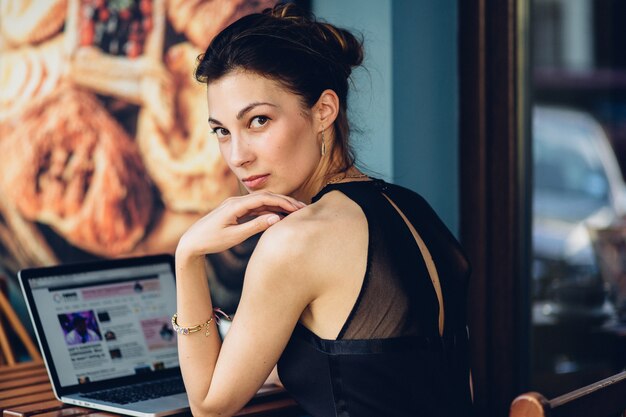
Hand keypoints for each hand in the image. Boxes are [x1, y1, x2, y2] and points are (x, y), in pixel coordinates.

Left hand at [176, 191, 305, 258]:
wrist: (191, 242)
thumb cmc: (211, 240)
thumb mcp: (234, 236)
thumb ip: (255, 226)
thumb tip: (276, 218)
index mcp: (236, 205)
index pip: (265, 198)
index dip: (284, 202)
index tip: (298, 208)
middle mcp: (236, 201)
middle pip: (266, 197)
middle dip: (286, 201)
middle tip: (303, 208)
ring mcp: (236, 205)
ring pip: (262, 202)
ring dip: (279, 205)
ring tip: (295, 212)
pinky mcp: (236, 211)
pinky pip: (256, 208)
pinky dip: (269, 210)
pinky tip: (280, 215)